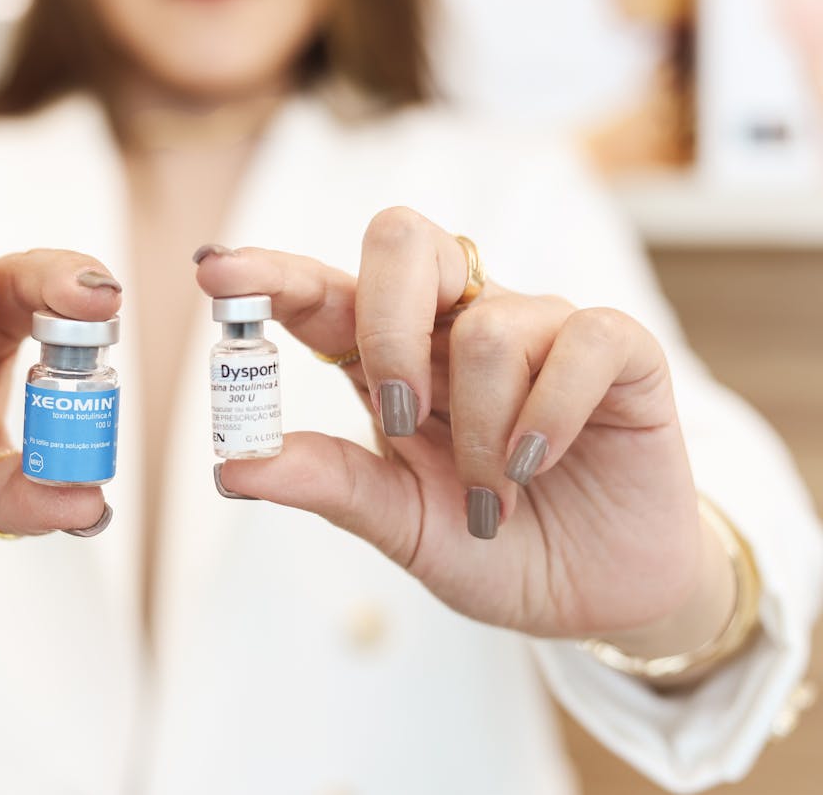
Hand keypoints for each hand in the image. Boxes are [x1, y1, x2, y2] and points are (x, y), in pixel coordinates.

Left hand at [195, 207, 729, 645]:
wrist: (598, 595)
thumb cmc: (493, 547)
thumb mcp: (401, 525)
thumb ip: (330, 484)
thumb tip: (235, 465)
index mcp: (391, 360)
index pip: (325, 293)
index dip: (273, 274)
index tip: (216, 270)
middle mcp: (458, 327)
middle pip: (403, 241)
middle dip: (386, 323)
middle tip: (398, 415)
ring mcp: (541, 329)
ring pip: (488, 325)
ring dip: (481, 430)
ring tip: (493, 500)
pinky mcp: (619, 350)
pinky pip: (580, 341)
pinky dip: (550, 413)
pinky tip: (539, 464)